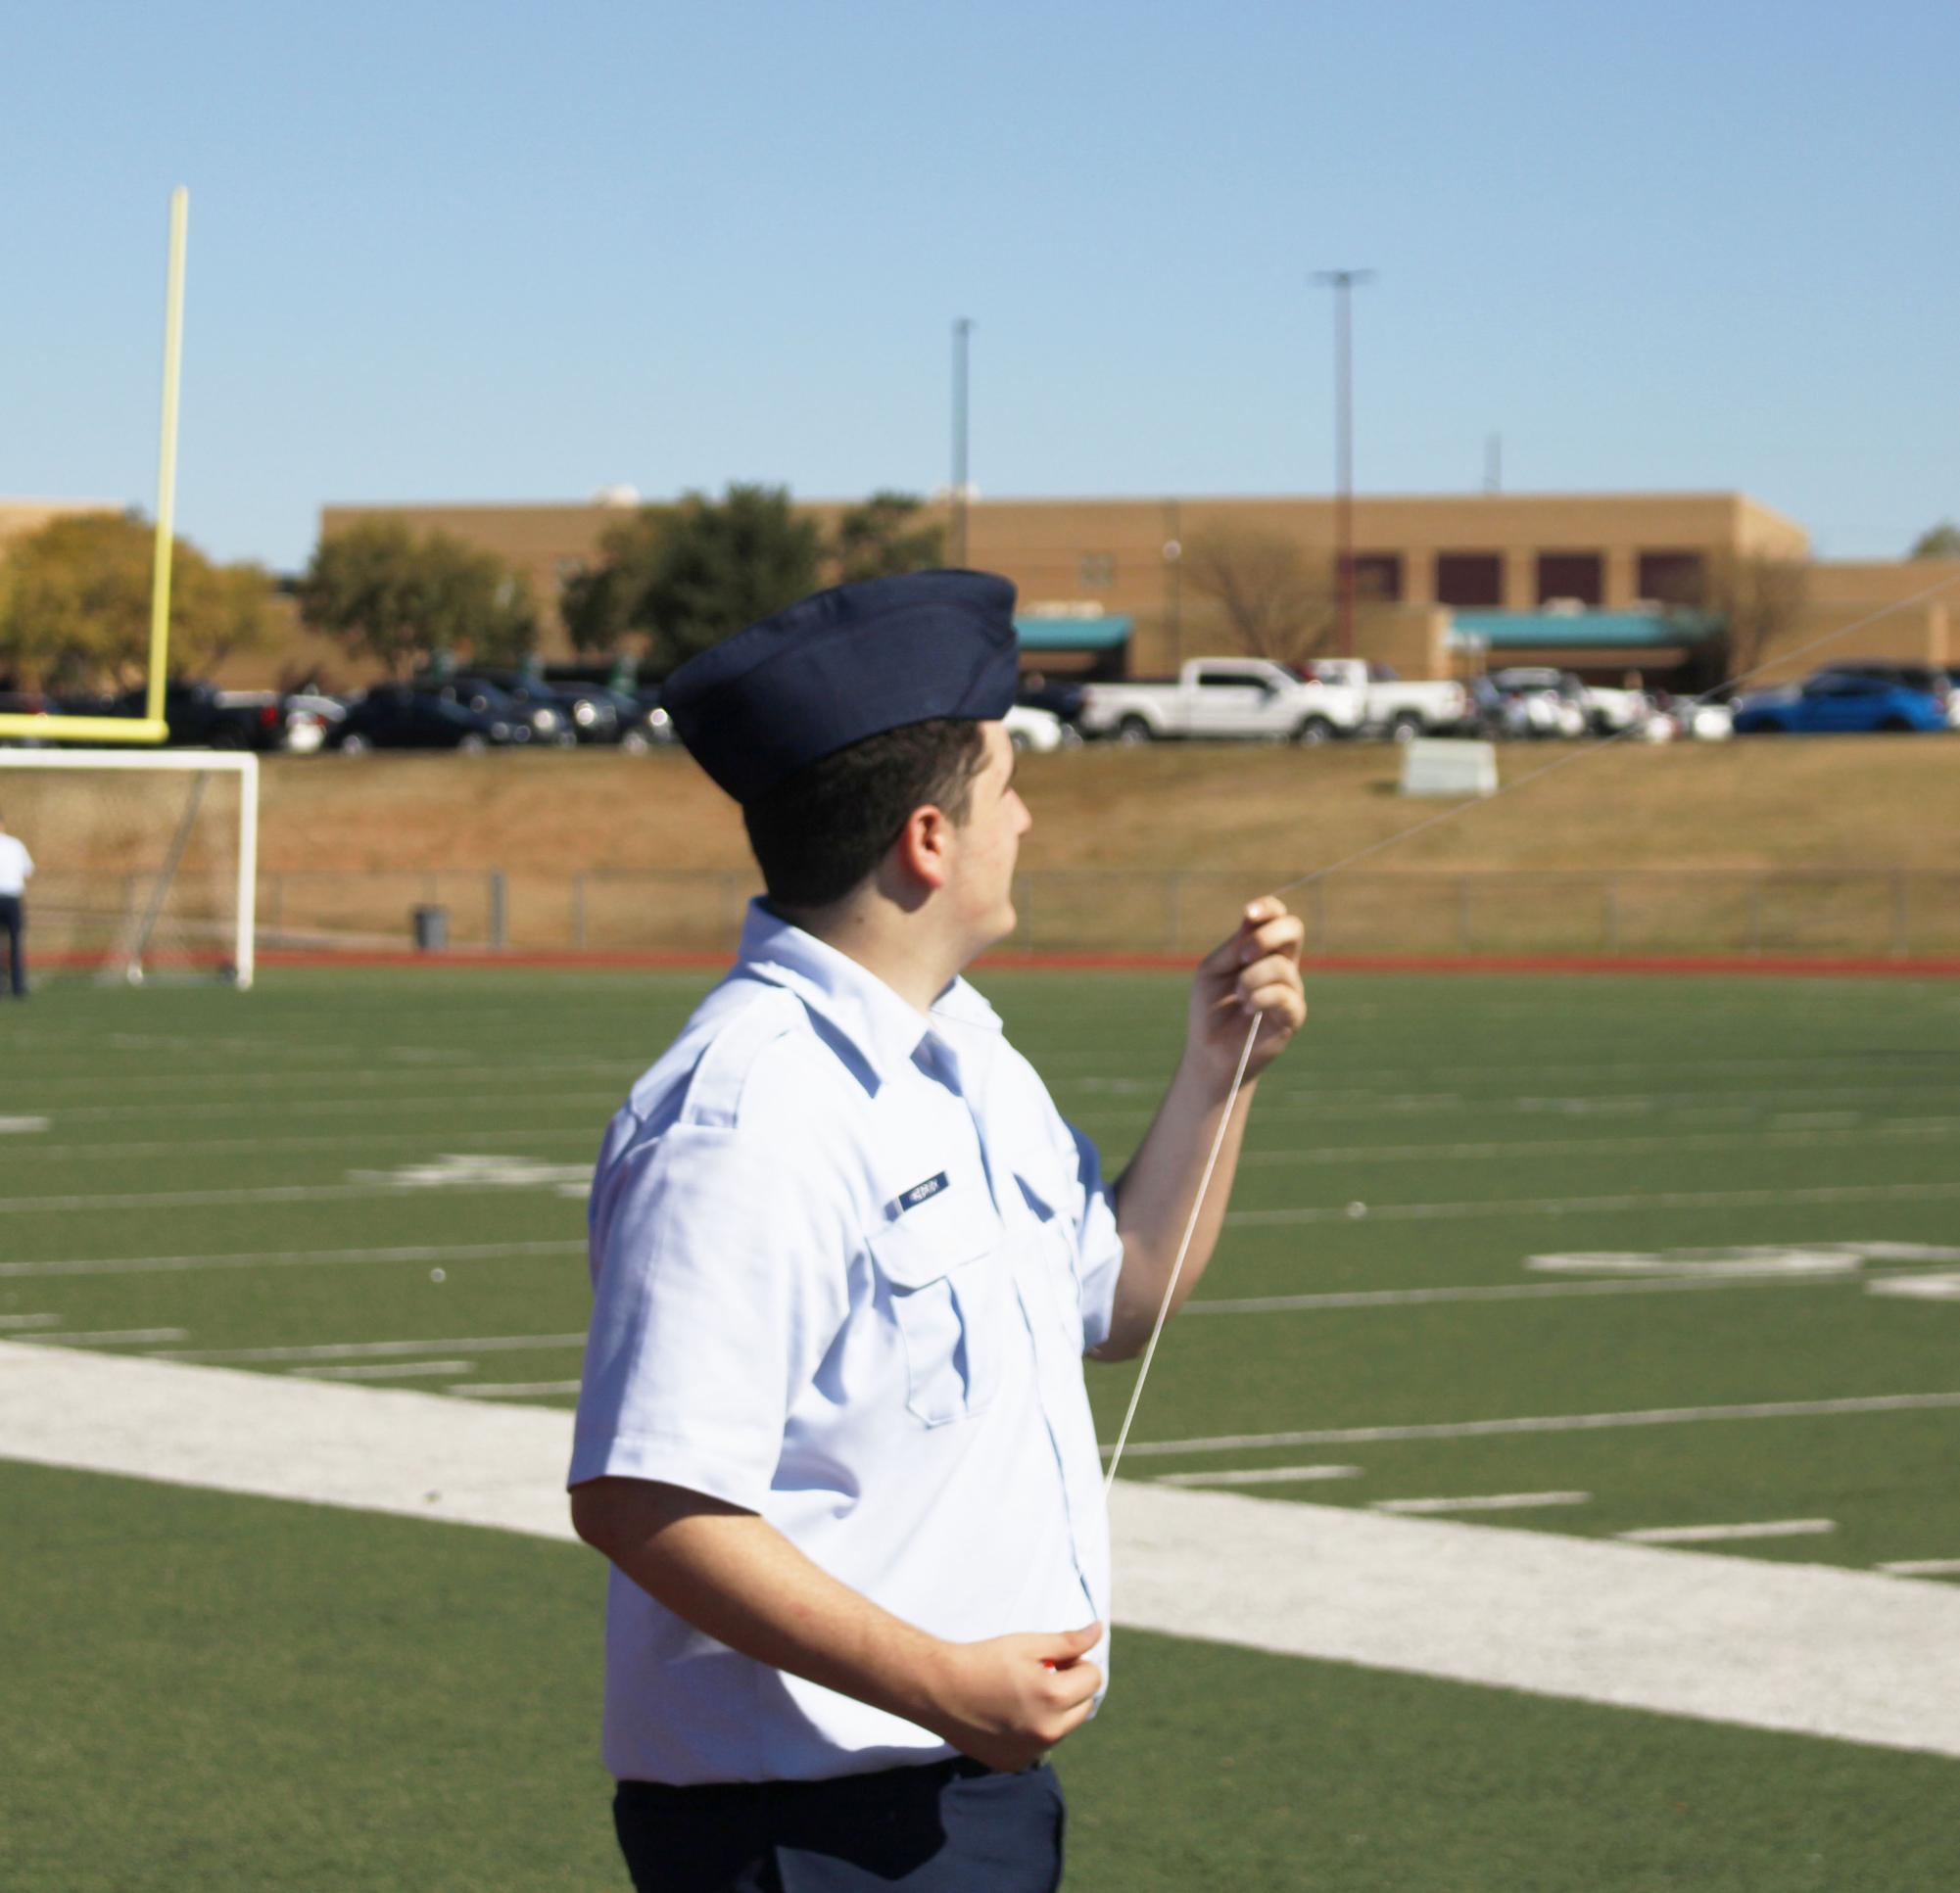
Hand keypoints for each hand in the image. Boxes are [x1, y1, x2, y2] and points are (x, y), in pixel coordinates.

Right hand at [922, 1623, 1103, 1770]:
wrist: (940, 1690)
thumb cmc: (984, 1660)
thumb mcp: (1028, 1644)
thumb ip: (1067, 1641)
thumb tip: (1098, 1632)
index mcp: (1054, 1699)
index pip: (1093, 1679)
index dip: (1077, 1663)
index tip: (1055, 1658)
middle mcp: (1048, 1732)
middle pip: (1083, 1706)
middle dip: (1070, 1687)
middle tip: (1040, 1672)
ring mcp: (1031, 1753)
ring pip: (1063, 1728)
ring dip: (1055, 1710)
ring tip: (1022, 1693)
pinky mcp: (1015, 1764)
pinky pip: (1039, 1745)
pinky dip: (1035, 1730)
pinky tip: (1008, 1715)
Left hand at [1188, 897, 1306, 1086]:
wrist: (1211, 1049)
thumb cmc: (1210, 1008)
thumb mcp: (1214, 970)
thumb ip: (1234, 947)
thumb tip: (1252, 922)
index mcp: (1261, 949)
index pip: (1276, 916)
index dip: (1268, 908)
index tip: (1249, 913)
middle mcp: (1280, 964)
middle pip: (1293, 929)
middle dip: (1266, 936)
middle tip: (1243, 956)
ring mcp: (1290, 988)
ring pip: (1281, 966)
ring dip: (1252, 978)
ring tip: (1238, 996)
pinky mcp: (1294, 1014)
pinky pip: (1284, 995)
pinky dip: (1260, 998)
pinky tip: (1247, 1008)